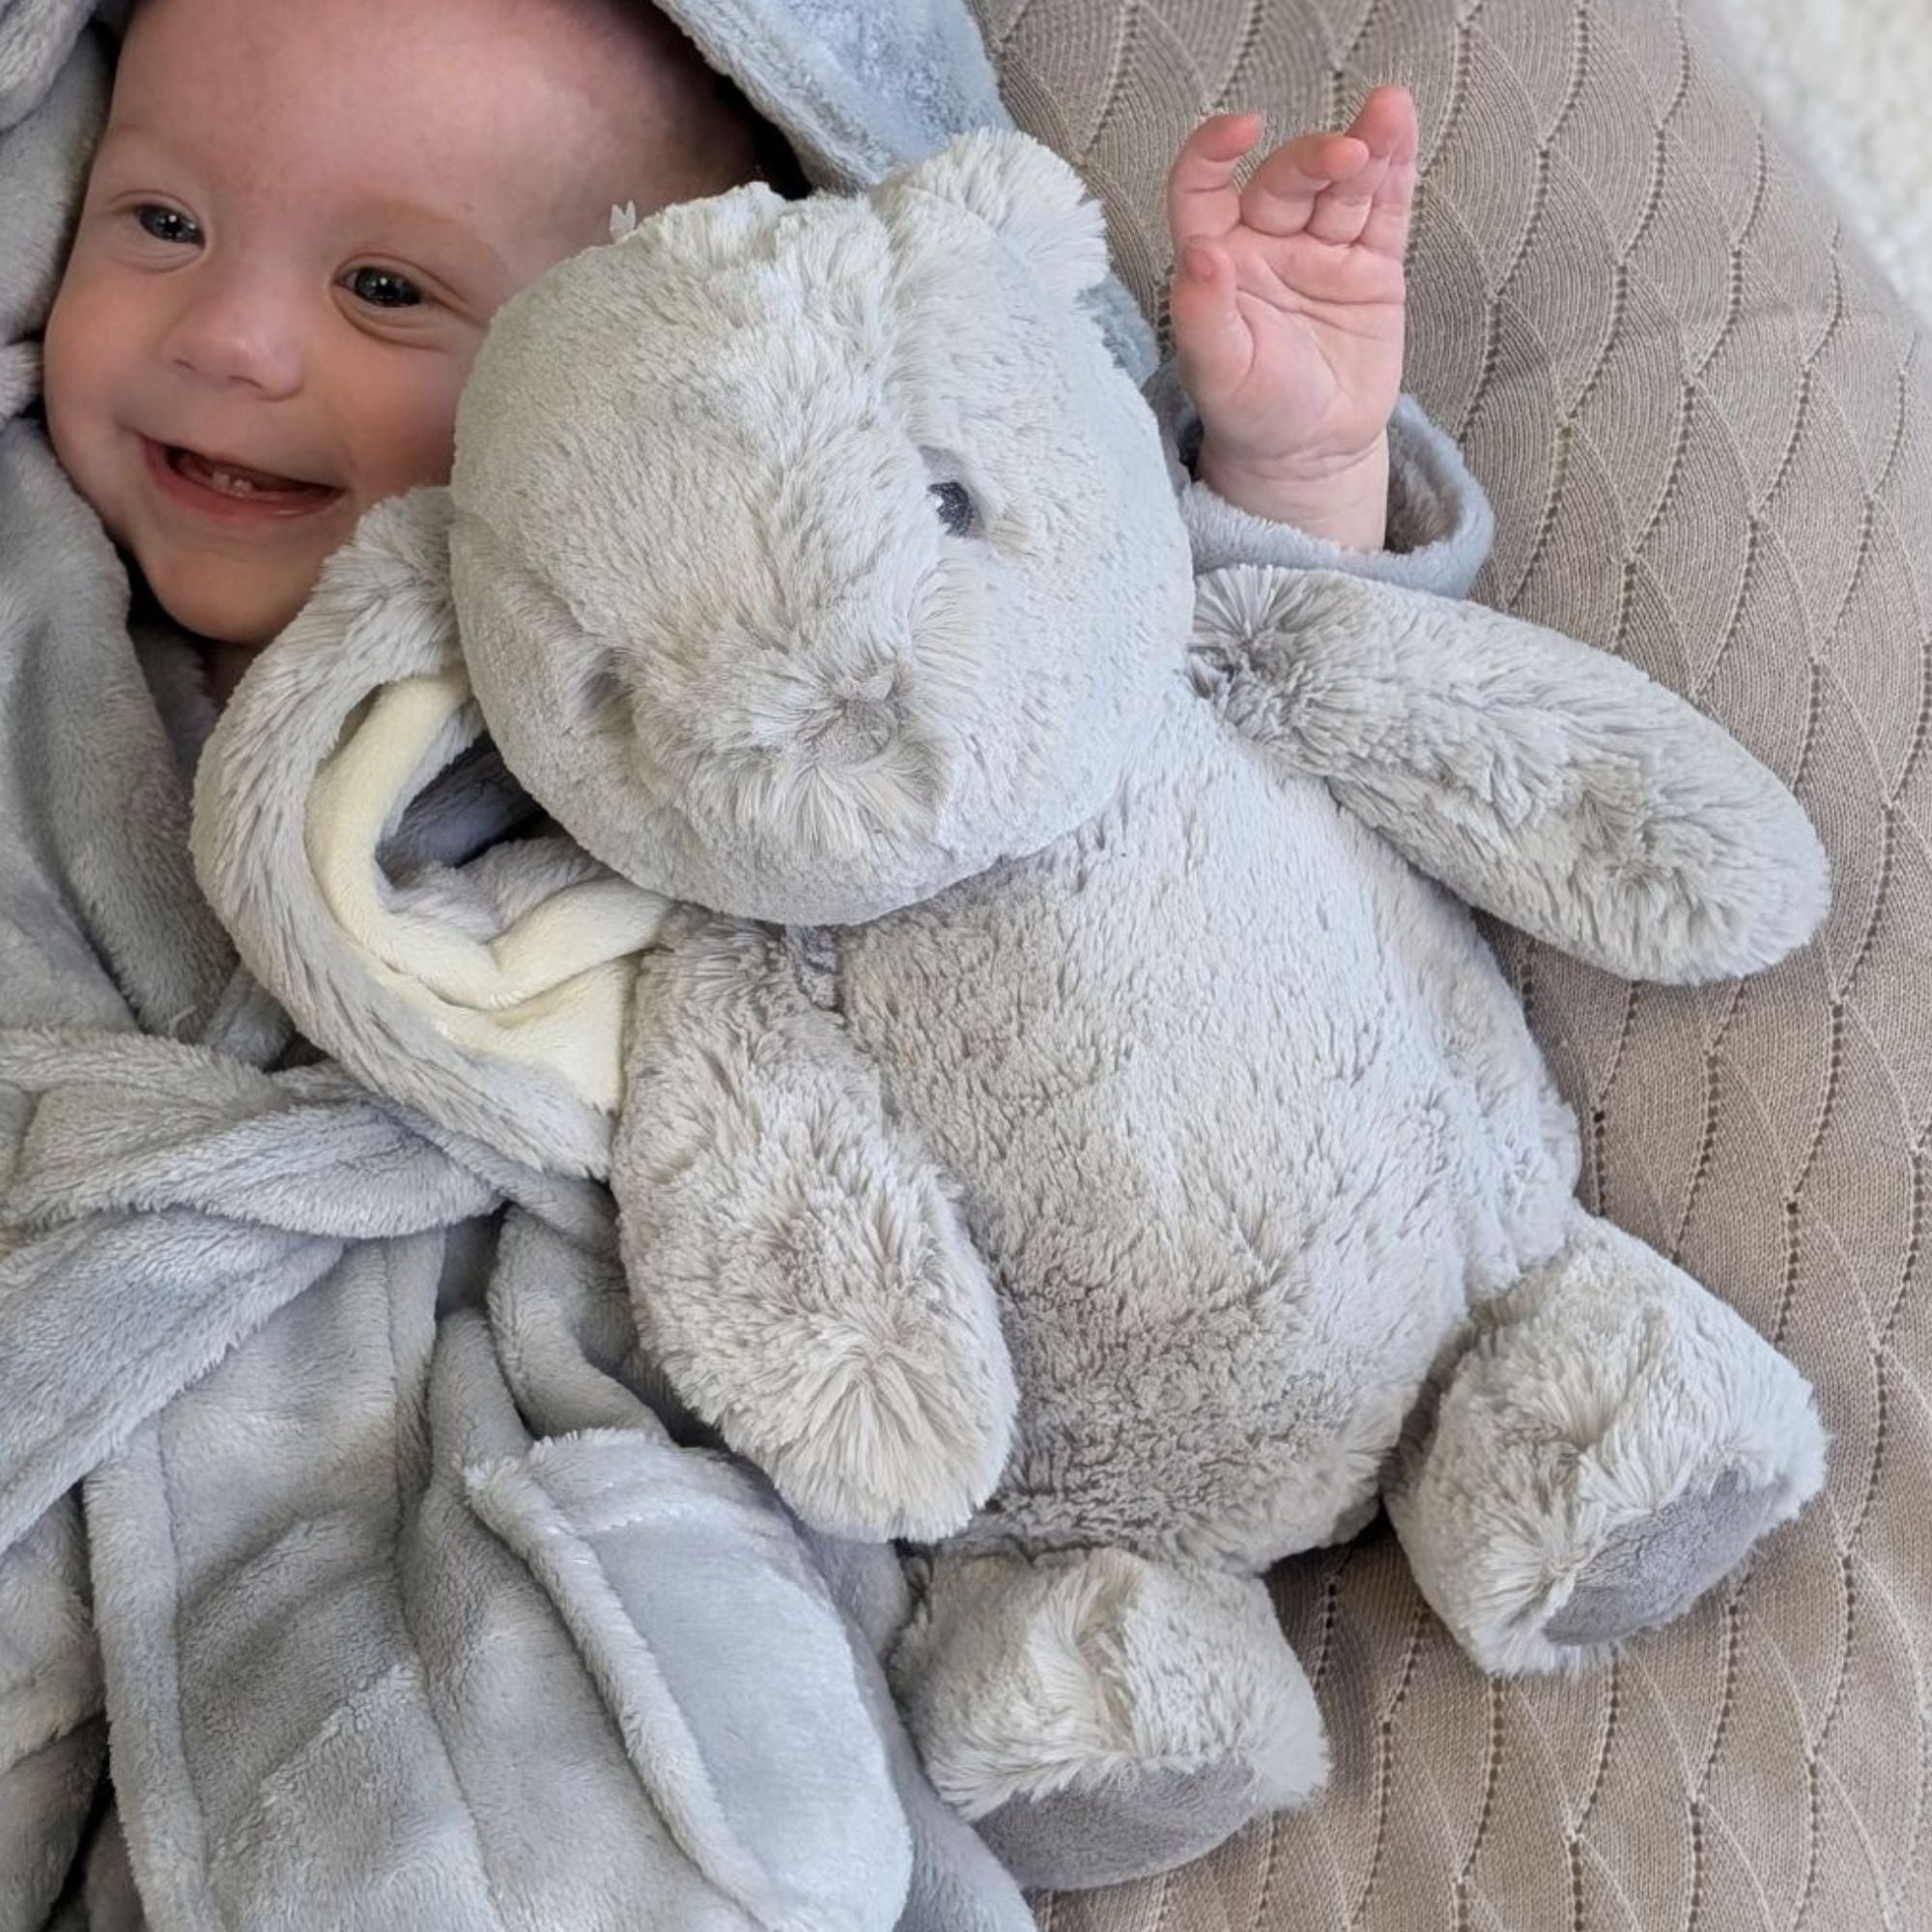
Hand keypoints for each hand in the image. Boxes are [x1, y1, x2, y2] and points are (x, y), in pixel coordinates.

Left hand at [1166, 85, 1417, 547]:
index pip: (1202, 189)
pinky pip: (1383, 209)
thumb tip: (1199, 253)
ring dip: (1365, 146)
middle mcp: (1267, 244)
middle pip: (1286, 180)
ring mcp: (1322, 250)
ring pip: (1341, 186)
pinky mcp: (1371, 265)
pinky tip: (1401, 129)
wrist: (1312, 453)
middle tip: (1346, 156)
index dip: (1213, 152)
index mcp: (1218, 263)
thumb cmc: (1252, 413)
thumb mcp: (1220, 376)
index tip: (1241, 130)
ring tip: (1389, 112)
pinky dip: (1395, 170)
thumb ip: (1204, 316)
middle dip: (1315, 160)